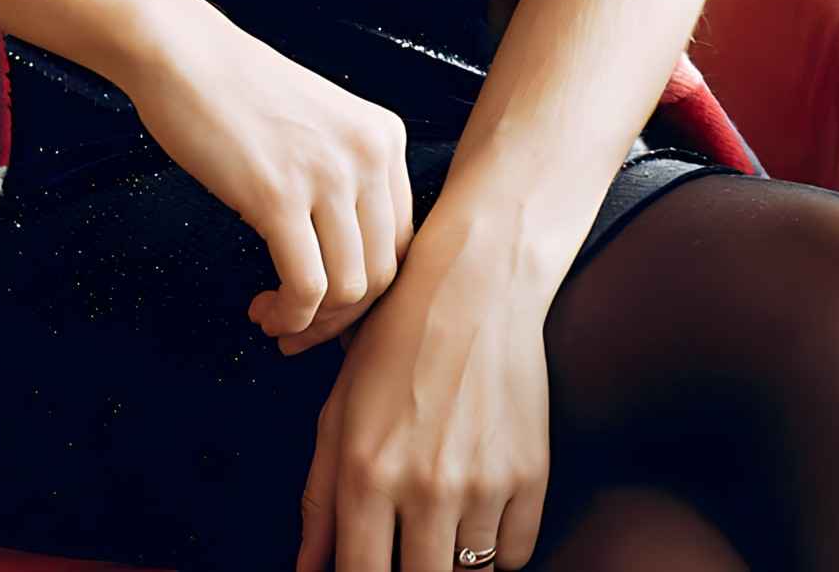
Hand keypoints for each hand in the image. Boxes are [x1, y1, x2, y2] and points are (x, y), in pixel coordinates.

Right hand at [121, 3, 419, 353]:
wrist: (177, 51)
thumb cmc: (230, 88)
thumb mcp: (315, 124)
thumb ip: (343, 176)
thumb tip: (343, 259)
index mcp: (383, 137)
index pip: (404, 240)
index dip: (371, 288)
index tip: (333, 308)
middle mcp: (369, 155)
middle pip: (385, 270)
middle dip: (344, 316)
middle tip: (302, 329)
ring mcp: (327, 175)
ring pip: (351, 286)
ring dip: (314, 321)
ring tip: (276, 322)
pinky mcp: (278, 195)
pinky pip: (307, 284)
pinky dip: (291, 314)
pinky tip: (265, 312)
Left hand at [296, 234, 554, 571]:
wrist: (471, 295)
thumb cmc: (390, 350)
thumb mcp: (337, 416)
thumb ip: (319, 501)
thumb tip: (308, 570)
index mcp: (364, 474)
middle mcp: (424, 488)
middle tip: (405, 551)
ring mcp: (483, 487)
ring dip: (451, 564)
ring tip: (436, 532)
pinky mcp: (531, 479)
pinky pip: (516, 555)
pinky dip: (497, 549)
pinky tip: (475, 515)